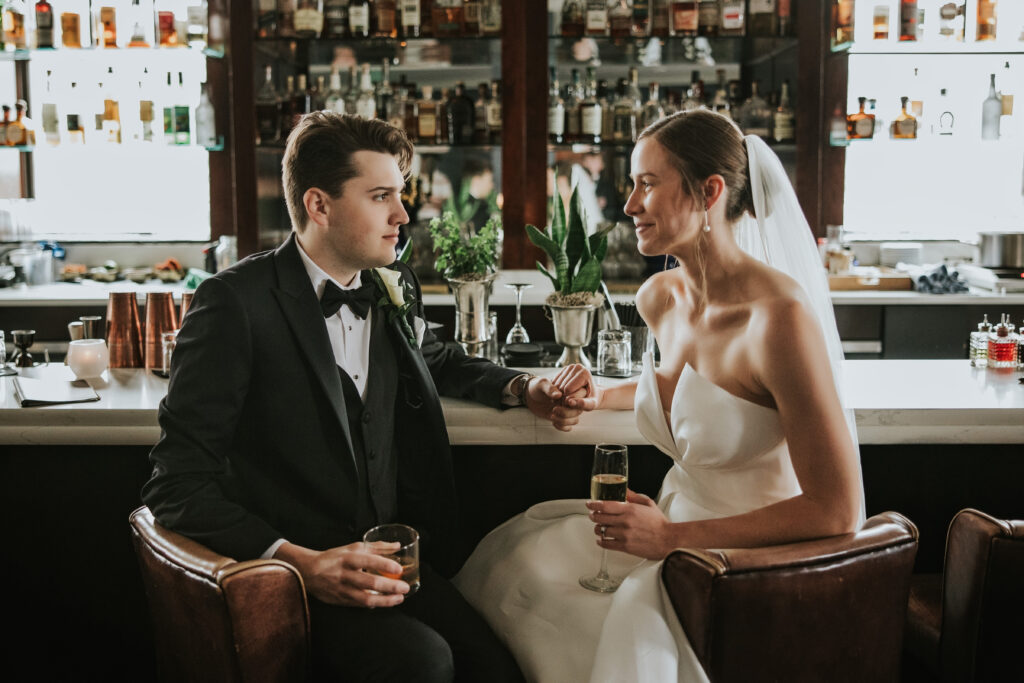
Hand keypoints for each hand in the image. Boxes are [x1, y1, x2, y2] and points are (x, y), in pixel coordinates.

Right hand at [275, 541, 409, 607]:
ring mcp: (342, 590)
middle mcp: (344, 574)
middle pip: (369, 582)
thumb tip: (397, 546)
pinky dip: (374, 604)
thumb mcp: (353, 547)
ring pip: (365, 598)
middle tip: (405, 587)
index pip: (368, 560)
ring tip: (399, 599)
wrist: (308, 572)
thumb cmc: (334, 557)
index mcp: (347, 558)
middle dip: (390, 586)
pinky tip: (385, 603)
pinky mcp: (340, 601)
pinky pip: (359, 605)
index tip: (398, 568)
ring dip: (385, 600)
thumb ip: (376, 547)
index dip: (384, 564)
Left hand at [523, 376, 578, 430]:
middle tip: (554, 409)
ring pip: (575, 420)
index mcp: (570, 389)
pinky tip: (553, 423)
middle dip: (568, 412)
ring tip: (551, 415)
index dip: (575, 399)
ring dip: (564, 420)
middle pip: (579, 410)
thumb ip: (549, 388)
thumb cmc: (537, 386)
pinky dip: (562, 427)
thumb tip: (559, 395)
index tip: (563, 400)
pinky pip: (569, 427)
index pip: (582, 395)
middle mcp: (571, 401)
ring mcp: (567, 410)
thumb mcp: (541, 384)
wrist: (529, 396)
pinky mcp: (562, 418)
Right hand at [550, 364, 602, 411]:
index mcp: (584, 373)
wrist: (592, 392)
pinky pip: (554, 382)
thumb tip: (570, 402)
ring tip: (565, 400)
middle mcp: (576, 367)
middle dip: (562, 396)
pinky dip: (556, 390)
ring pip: (556, 384)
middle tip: (567, 402)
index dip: (567, 399)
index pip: (567, 389)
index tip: (572, 403)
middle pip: (562, 386)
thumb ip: (583, 404)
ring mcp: (570, 367)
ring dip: (558, 394)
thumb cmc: (592, 399)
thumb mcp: (591, 404)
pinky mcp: (564, 369)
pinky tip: (562, 395)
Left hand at [586, 490, 672, 559]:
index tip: (589, 504)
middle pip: (600, 518)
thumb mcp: (648, 504)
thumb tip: (624, 490)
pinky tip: (601, 539)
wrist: (668, 540)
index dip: (593, 504)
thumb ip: (634, 496)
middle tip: (593, 515)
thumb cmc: (660, 523)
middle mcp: (625, 522)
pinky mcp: (625, 546)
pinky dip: (601, 541)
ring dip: (597, 529)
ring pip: (601, 531)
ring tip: (598, 527)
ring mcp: (624, 535)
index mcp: (630, 509)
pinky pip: (607, 544)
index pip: (605, 505)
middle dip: (593, 516)